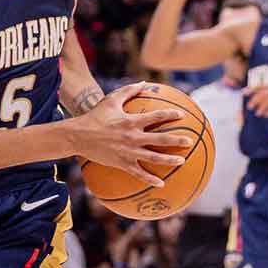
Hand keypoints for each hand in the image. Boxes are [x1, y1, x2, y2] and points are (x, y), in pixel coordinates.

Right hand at [76, 82, 195, 187]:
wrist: (78, 136)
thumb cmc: (95, 116)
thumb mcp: (111, 100)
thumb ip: (129, 91)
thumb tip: (144, 83)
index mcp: (131, 121)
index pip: (156, 117)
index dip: (170, 115)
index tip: (182, 116)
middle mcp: (132, 137)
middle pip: (160, 139)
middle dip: (177, 140)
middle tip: (189, 141)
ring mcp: (128, 152)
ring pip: (153, 158)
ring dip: (169, 160)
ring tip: (182, 161)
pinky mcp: (122, 163)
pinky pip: (139, 173)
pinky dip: (150, 179)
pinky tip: (161, 184)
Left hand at [245, 86, 267, 117]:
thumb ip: (264, 103)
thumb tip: (247, 108)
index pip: (262, 85)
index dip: (252, 88)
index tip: (243, 92)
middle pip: (265, 92)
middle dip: (256, 99)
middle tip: (249, 107)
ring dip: (263, 106)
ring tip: (258, 113)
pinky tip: (266, 115)